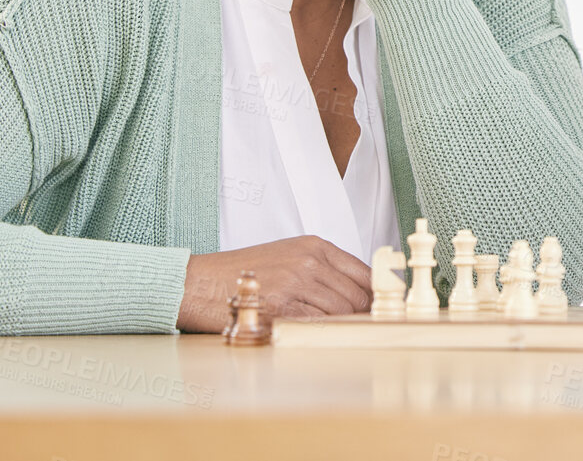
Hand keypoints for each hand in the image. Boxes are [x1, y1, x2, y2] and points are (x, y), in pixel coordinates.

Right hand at [177, 236, 371, 331]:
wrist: (201, 282)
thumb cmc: (241, 272)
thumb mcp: (288, 255)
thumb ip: (322, 270)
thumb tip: (355, 294)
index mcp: (315, 246)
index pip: (364, 272)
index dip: (376, 295)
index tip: (382, 310)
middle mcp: (310, 261)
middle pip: (357, 295)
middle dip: (363, 316)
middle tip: (363, 330)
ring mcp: (297, 283)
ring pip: (341, 312)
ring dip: (345, 327)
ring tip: (342, 337)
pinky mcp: (283, 306)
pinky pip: (317, 324)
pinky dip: (323, 333)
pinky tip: (319, 337)